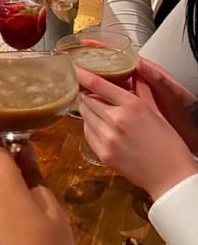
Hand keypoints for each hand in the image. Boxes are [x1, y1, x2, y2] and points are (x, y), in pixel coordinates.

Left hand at [77, 67, 197, 200]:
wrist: (171, 177)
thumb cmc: (167, 143)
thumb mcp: (155, 111)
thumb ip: (140, 90)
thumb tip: (132, 72)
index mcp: (131, 105)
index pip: (97, 83)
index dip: (81, 74)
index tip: (73, 67)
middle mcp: (116, 120)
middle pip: (86, 99)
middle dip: (87, 94)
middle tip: (92, 94)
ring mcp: (108, 138)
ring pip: (84, 115)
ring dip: (88, 110)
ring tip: (98, 111)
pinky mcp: (103, 154)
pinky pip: (87, 133)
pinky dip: (89, 126)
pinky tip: (100, 127)